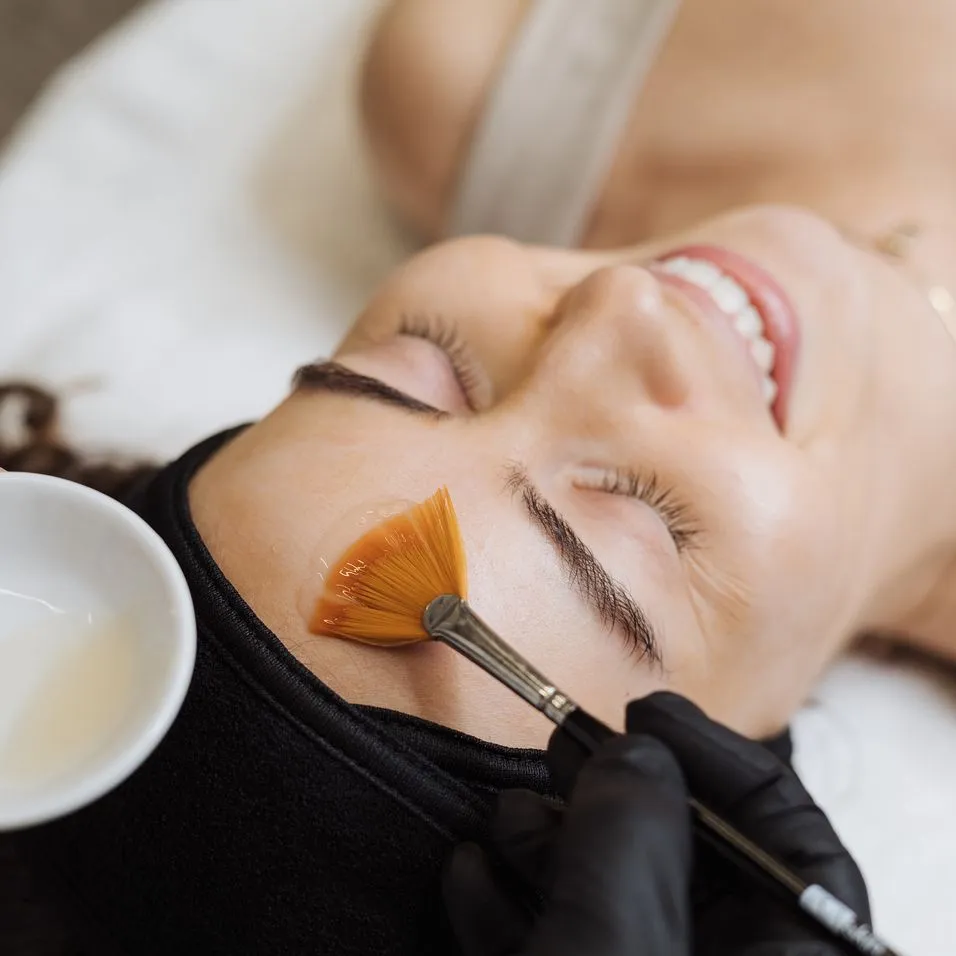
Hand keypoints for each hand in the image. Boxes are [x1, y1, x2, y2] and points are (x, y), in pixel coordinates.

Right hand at [443, 692, 870, 955]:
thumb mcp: (615, 942)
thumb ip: (631, 829)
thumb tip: (631, 752)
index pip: (789, 833)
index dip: (718, 757)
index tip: (644, 713)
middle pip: (687, 856)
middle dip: (607, 797)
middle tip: (561, 748)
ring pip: (616, 896)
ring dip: (546, 847)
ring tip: (499, 816)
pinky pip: (566, 939)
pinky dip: (516, 904)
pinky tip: (470, 875)